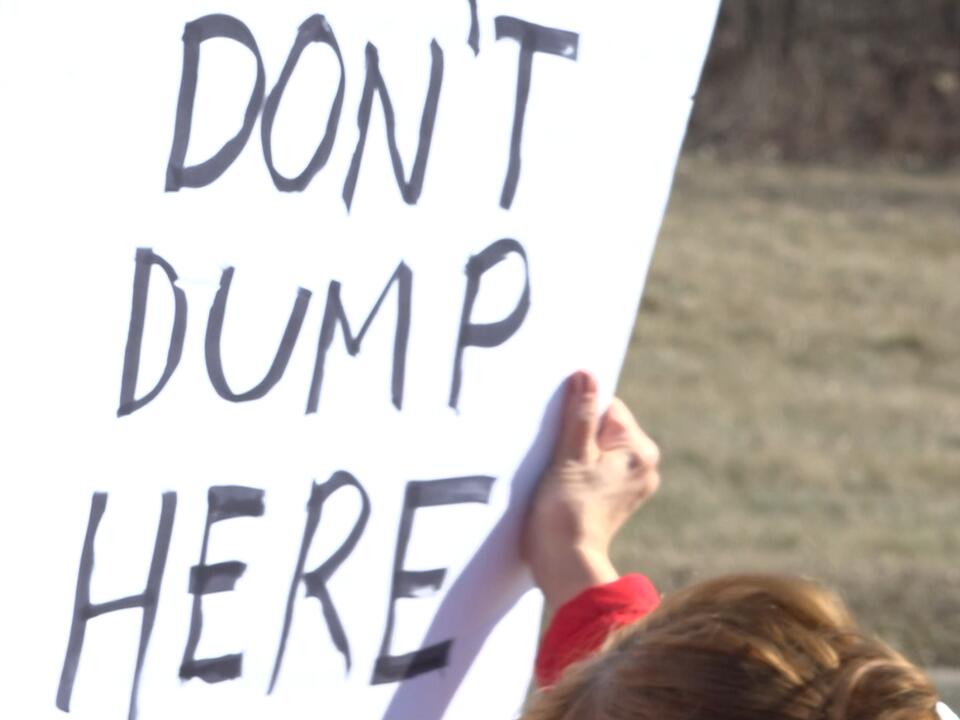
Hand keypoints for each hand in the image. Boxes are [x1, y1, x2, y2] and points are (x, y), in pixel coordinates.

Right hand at [522, 371, 660, 612]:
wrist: (565, 563)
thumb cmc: (566, 510)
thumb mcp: (570, 454)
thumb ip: (580, 413)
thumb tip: (587, 375)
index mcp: (640, 450)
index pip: (607, 407)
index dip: (578, 416)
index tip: (562, 438)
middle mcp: (644, 465)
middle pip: (604, 426)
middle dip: (578, 435)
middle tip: (560, 460)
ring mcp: (632, 483)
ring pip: (599, 447)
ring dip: (576, 453)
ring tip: (563, 477)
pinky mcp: (617, 497)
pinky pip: (598, 467)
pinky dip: (580, 470)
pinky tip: (566, 487)